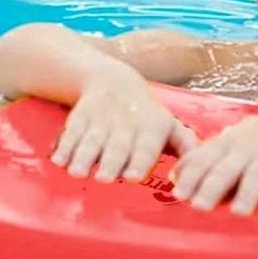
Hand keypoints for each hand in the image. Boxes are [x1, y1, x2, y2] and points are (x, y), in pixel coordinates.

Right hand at [50, 66, 198, 182]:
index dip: (141, 160)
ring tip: (77, 172)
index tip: (135, 176)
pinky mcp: (80, 116)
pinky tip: (59, 160)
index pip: (147, 145)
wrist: (113, 81)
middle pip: (117, 145)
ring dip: (84, 155)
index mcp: (151, 126)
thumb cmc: (147, 115)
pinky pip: (71, 131)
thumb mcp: (169, 125)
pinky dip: (65, 145)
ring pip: (92, 139)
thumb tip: (198, 172)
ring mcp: (101, 118)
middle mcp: (126, 122)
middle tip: (105, 178)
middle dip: (111, 161)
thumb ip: (186, 146)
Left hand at [170, 105, 257, 214]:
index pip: (204, 159)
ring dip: (247, 193)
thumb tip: (173, 177)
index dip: (191, 175)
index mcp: (226, 144)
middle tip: (199, 206)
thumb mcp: (228, 141)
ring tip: (239, 212)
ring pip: (256, 175)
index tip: (178, 193)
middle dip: (212, 187)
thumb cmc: (256, 138)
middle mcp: (245, 149)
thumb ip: (202, 158)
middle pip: (227, 169)